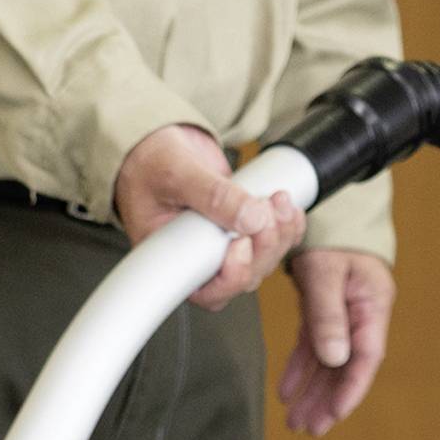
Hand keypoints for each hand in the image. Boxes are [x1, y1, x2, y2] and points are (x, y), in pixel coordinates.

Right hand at [113, 123, 305, 310]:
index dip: (233, 275)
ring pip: (263, 262)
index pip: (209, 292)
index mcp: (174, 263)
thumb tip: (252, 217)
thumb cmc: (149, 165)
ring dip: (280, 235)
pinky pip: (272, 243)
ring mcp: (223, 249)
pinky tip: (289, 209)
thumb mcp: (175, 173)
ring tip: (279, 199)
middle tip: (267, 209)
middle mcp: (200, 263)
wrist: (157, 147)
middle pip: (244, 278)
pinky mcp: (241, 232)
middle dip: (265, 247)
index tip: (241, 242)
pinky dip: (287, 228)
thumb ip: (212, 195)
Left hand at [277, 249, 394, 434]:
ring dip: (312, 392)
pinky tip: (286, 391)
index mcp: (372, 304)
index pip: (366, 357)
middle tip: (306, 429)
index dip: (351, 390)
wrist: (324, 207)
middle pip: (347, 367)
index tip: (333, 416)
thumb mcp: (326, 272)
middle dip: (327, 401)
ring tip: (294, 421)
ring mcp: (345, 313)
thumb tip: (335, 359)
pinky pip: (314, 346)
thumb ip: (329, 316)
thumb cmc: (331, 233)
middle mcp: (362, 314)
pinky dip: (300, 368)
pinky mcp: (326, 310)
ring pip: (329, 362)